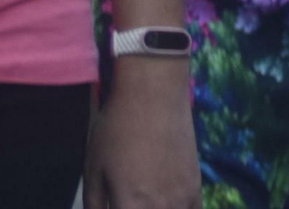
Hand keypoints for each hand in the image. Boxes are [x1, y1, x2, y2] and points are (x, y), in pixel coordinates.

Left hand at [84, 62, 200, 207]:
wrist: (154, 91)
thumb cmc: (117, 127)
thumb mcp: (93, 167)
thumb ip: (94, 204)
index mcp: (129, 208)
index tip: (114, 203)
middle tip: (127, 200)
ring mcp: (181, 201)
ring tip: (142, 199)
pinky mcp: (195, 188)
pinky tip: (168, 205)